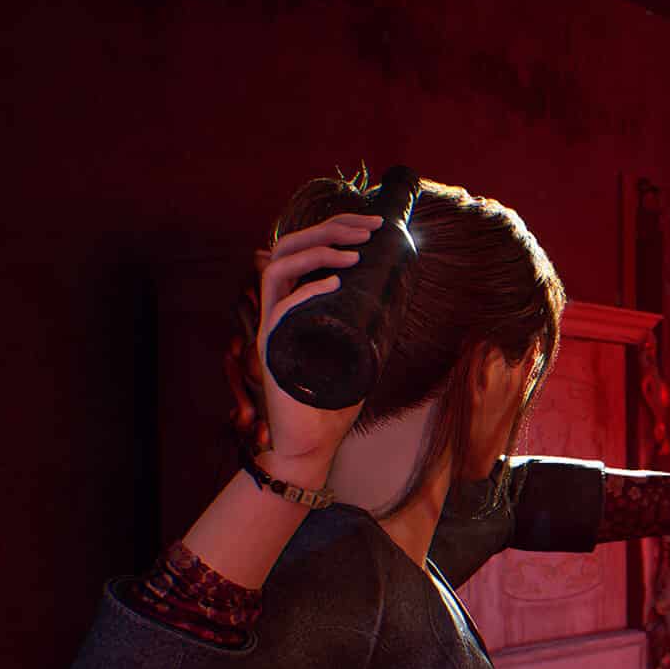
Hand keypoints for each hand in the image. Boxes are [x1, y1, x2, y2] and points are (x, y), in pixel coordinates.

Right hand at [224, 212, 382, 485]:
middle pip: (288, 247)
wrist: (311, 444)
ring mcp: (273, 328)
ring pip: (277, 267)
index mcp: (294, 303)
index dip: (336, 226)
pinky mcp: (271, 351)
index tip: (373, 224)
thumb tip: (397, 296)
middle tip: (369, 228)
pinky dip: (308, 291)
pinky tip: (336, 283)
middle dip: (330, 229)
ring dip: (317, 251)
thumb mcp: (357, 351)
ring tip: (355, 252)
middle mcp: (277, 309)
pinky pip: (281, 309)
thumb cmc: (333, 400)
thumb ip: (364, 325)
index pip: (304, 248)